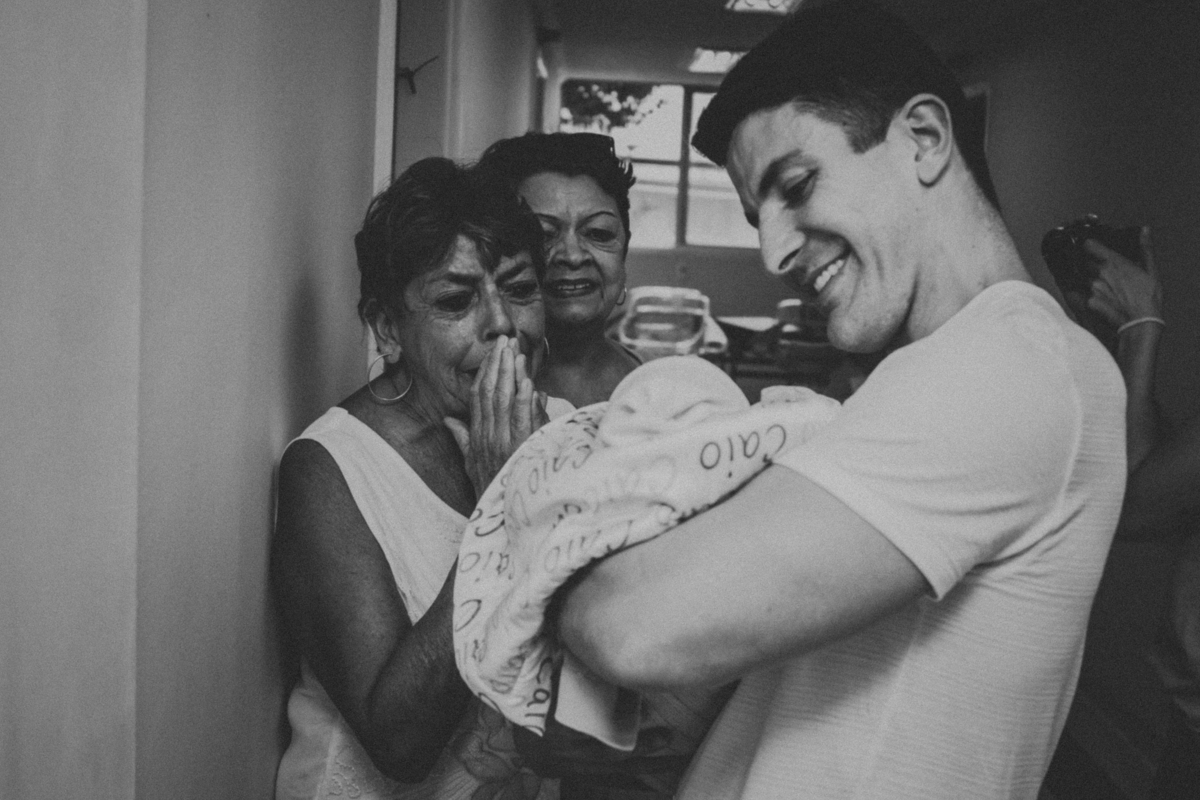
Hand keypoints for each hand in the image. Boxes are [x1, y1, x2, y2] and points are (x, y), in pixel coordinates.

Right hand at [445, 335, 548, 496]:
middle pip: (490, 392)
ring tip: (515, 351)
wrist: (499, 516)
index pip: (478, 396)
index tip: (492, 353)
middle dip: (497, 364)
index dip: (485, 372)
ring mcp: (502, 441)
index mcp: (477, 435)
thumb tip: (450, 420)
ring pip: (504, 400)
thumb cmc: (490, 489)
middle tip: (505, 340)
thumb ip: (462, 439)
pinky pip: (520, 419)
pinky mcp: (518, 449)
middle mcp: (486, 435)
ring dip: (510, 374)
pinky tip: (528, 381)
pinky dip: (524, 399)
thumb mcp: (471, 463)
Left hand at [1086, 227, 1162, 325]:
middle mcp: (1100, 273)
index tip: (1090, 248)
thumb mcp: (1150, 270)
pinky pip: (1080, 295)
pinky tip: (1095, 299)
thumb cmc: (1148, 297)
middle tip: (1101, 273)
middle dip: (1089, 266)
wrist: (1141, 322)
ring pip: (1082, 279)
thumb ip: (1145, 249)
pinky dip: (1083, 296)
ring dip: (1088, 281)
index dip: (1088, 246)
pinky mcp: (1088, 302)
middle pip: (1084, 263)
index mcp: (1114, 263)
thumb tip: (1144, 230)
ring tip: (1102, 288)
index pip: (1089, 246)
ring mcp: (1092, 288)